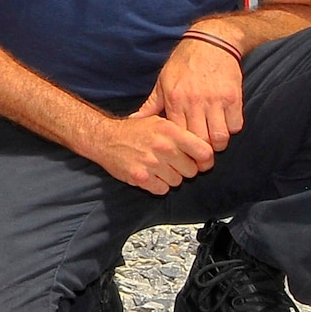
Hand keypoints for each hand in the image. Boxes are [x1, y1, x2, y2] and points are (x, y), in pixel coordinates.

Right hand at [89, 109, 214, 194]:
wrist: (105, 138)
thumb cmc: (133, 131)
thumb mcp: (159, 122)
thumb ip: (181, 134)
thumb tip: (204, 148)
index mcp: (170, 131)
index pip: (204, 151)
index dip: (205, 160)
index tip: (201, 162)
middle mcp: (163, 146)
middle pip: (192, 170)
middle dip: (184, 169)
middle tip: (173, 163)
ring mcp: (152, 163)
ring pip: (177, 182)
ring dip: (170, 178)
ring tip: (158, 167)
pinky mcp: (141, 177)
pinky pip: (162, 189)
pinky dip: (158, 185)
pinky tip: (150, 174)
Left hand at [136, 30, 245, 151]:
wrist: (211, 42)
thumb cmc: (183, 64)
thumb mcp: (162, 82)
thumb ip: (150, 105)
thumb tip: (133, 121)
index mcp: (174, 99)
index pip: (179, 135)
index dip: (182, 149)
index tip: (185, 154)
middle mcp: (195, 101)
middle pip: (201, 141)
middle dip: (202, 153)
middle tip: (202, 156)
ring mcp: (216, 99)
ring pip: (220, 137)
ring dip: (218, 142)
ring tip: (214, 141)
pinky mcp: (234, 97)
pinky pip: (235, 125)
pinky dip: (231, 129)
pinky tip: (225, 125)